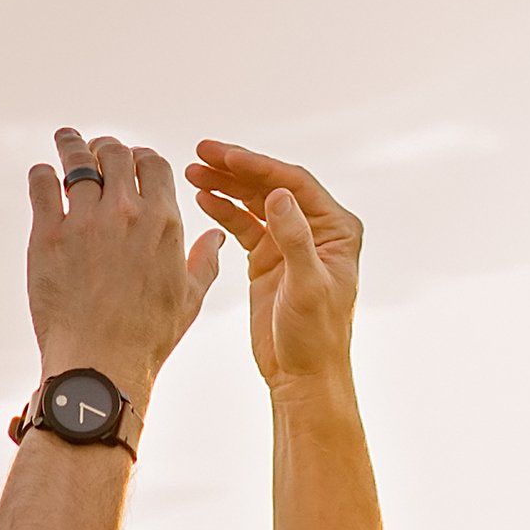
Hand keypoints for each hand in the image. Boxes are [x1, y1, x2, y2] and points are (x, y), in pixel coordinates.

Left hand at [26, 128, 222, 406]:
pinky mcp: (49, 234)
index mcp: (163, 221)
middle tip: (94, 148)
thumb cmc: (148, 337)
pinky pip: (42, 185)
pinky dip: (42, 174)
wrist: (101, 363)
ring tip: (65, 138)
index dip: (141, 157)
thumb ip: (204, 262)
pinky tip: (42, 175)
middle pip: (115, 154)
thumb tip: (217, 236)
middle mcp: (126, 212)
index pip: (154, 164)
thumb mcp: (188, 299)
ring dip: (71, 145)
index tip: (130, 160)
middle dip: (106, 147)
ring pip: (77, 161)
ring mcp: (85, 220)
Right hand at [185, 144, 360, 392]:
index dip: (258, 166)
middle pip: (271, 186)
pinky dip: (223, 211)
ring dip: (225, 186)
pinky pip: (243, 225)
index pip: (293, 184)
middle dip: (235, 169)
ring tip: (192, 173)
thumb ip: (294, 238)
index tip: (224, 155)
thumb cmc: (315, 336)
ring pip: (254, 202)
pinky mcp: (268, 259)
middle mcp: (315, 229)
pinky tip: (202, 199)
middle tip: (201, 153)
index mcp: (336, 229)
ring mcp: (289, 243)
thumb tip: (277, 194)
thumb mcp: (307, 286)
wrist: (303, 376)